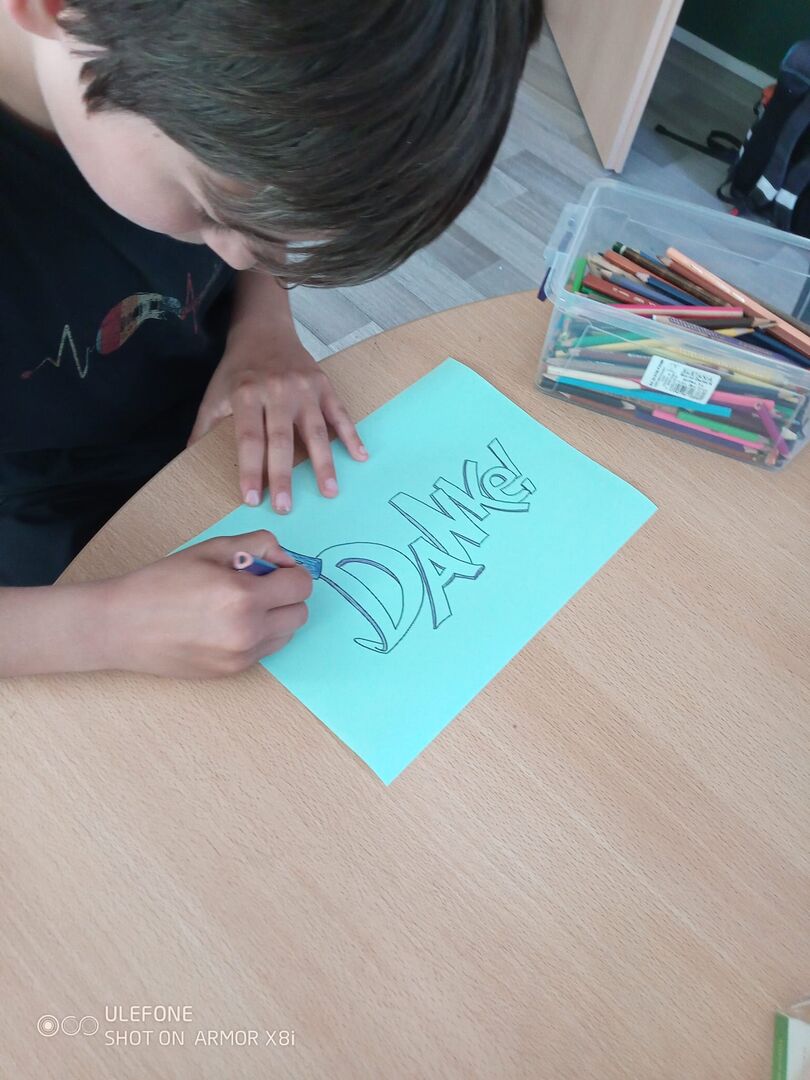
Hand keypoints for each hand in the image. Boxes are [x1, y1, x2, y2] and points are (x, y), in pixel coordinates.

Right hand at [107, 531, 312, 677]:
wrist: (122, 626)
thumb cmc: (161, 583)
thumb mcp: (211, 549)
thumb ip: (258, 545)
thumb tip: (284, 559)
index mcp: (244, 597)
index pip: (301, 585)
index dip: (290, 571)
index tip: (272, 568)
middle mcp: (248, 631)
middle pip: (300, 613)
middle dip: (286, 595)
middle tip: (257, 585)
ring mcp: (241, 656)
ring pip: (287, 634)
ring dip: (275, 617)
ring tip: (240, 605)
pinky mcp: (232, 672)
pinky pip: (266, 650)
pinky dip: (258, 635)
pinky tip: (228, 623)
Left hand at [189, 334, 367, 513]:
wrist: (264, 330)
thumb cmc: (237, 370)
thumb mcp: (214, 395)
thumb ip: (204, 429)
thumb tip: (186, 462)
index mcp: (247, 394)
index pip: (249, 439)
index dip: (250, 469)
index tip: (251, 498)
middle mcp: (278, 391)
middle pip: (281, 440)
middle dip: (283, 475)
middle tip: (285, 507)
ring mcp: (304, 388)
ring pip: (315, 431)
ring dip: (324, 463)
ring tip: (329, 492)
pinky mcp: (324, 385)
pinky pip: (340, 414)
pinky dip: (351, 435)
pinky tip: (360, 456)